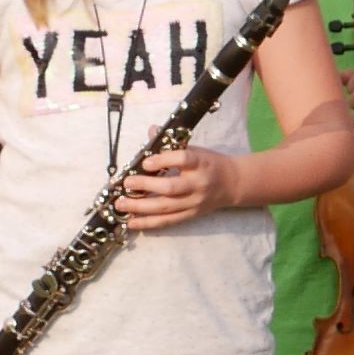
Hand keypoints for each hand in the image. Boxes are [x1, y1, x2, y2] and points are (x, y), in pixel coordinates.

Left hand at [116, 145, 236, 231]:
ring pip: (166, 207)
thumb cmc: (210, 164)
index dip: (163, 160)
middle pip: (171, 188)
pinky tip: (131, 222)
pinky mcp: (190, 215)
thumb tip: (151, 131)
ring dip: (140, 207)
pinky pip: (167, 221)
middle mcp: (198, 184)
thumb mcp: (196, 150)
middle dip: (145, 186)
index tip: (145, 162)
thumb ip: (172, 144)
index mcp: (201, 163)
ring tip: (120, 204)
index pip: (183, 159)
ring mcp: (194, 202)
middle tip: (126, 183)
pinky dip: (148, 223)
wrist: (232, 184)